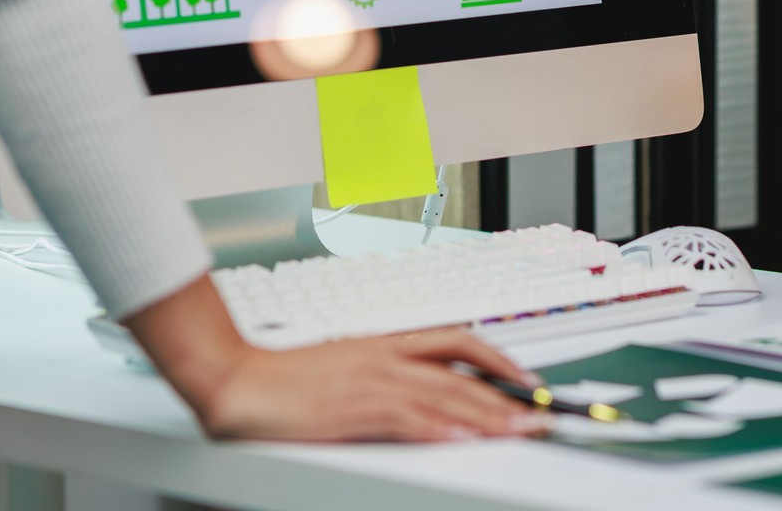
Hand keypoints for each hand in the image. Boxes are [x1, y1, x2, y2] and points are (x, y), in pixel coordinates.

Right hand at [196, 331, 551, 443]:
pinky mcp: (353, 410)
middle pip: (461, 374)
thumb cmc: (289, 381)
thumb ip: (390, 374)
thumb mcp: (349, 368)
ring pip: (443, 396)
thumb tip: (430, 393)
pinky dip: (438, 429)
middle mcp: (387, 358)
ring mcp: (371, 382)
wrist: (238, 381)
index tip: (529, 380)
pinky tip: (463, 439)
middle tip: (543, 414)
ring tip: (520, 429)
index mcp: (388, 345)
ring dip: (487, 415)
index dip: (500, 359)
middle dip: (507, 396)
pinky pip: (406, 419)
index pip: (459, 342)